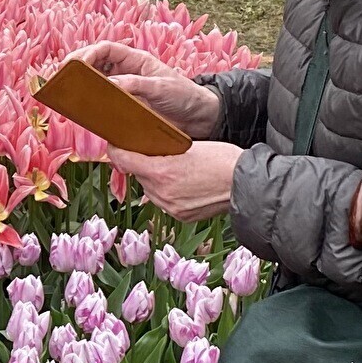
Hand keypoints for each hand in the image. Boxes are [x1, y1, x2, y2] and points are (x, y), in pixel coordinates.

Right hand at [70, 41, 221, 137]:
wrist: (201, 118)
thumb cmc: (185, 96)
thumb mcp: (161, 87)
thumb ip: (136, 85)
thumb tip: (111, 84)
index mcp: (135, 60)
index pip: (104, 49)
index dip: (87, 53)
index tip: (75, 65)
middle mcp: (127, 73)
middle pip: (95, 65)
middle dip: (77, 69)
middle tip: (61, 79)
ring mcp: (126, 91)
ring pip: (96, 84)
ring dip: (82, 88)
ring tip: (66, 95)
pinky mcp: (127, 109)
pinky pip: (104, 104)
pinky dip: (92, 106)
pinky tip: (84, 113)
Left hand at [111, 141, 241, 221]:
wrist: (246, 185)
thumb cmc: (223, 160)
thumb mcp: (189, 146)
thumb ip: (163, 151)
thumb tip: (146, 151)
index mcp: (161, 172)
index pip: (124, 160)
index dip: (117, 151)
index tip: (115, 146)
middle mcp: (161, 193)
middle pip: (139, 175)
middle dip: (144, 165)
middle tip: (157, 154)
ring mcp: (171, 207)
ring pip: (151, 190)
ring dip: (157, 180)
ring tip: (178, 170)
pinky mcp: (181, 216)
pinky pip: (166, 202)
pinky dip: (170, 193)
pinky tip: (186, 184)